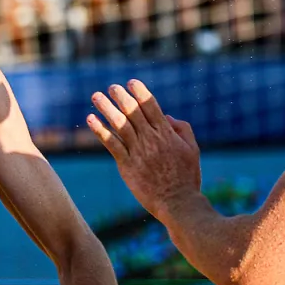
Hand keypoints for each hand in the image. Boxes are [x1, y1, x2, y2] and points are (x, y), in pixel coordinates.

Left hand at [87, 80, 200, 216]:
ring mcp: (138, 152)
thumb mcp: (192, 149)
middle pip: (133, 112)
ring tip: (95, 96)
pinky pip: (111, 144)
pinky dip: (100, 130)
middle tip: (111, 87)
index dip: (140, 93)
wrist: (178, 203)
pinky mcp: (127, 165)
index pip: (151, 107)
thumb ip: (183, 129)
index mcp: (167, 133)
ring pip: (119, 124)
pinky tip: (91, 119)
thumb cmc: (187, 177)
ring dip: (106, 108)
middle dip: (121, 97)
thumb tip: (167, 115)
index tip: (131, 82)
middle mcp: (151, 139)